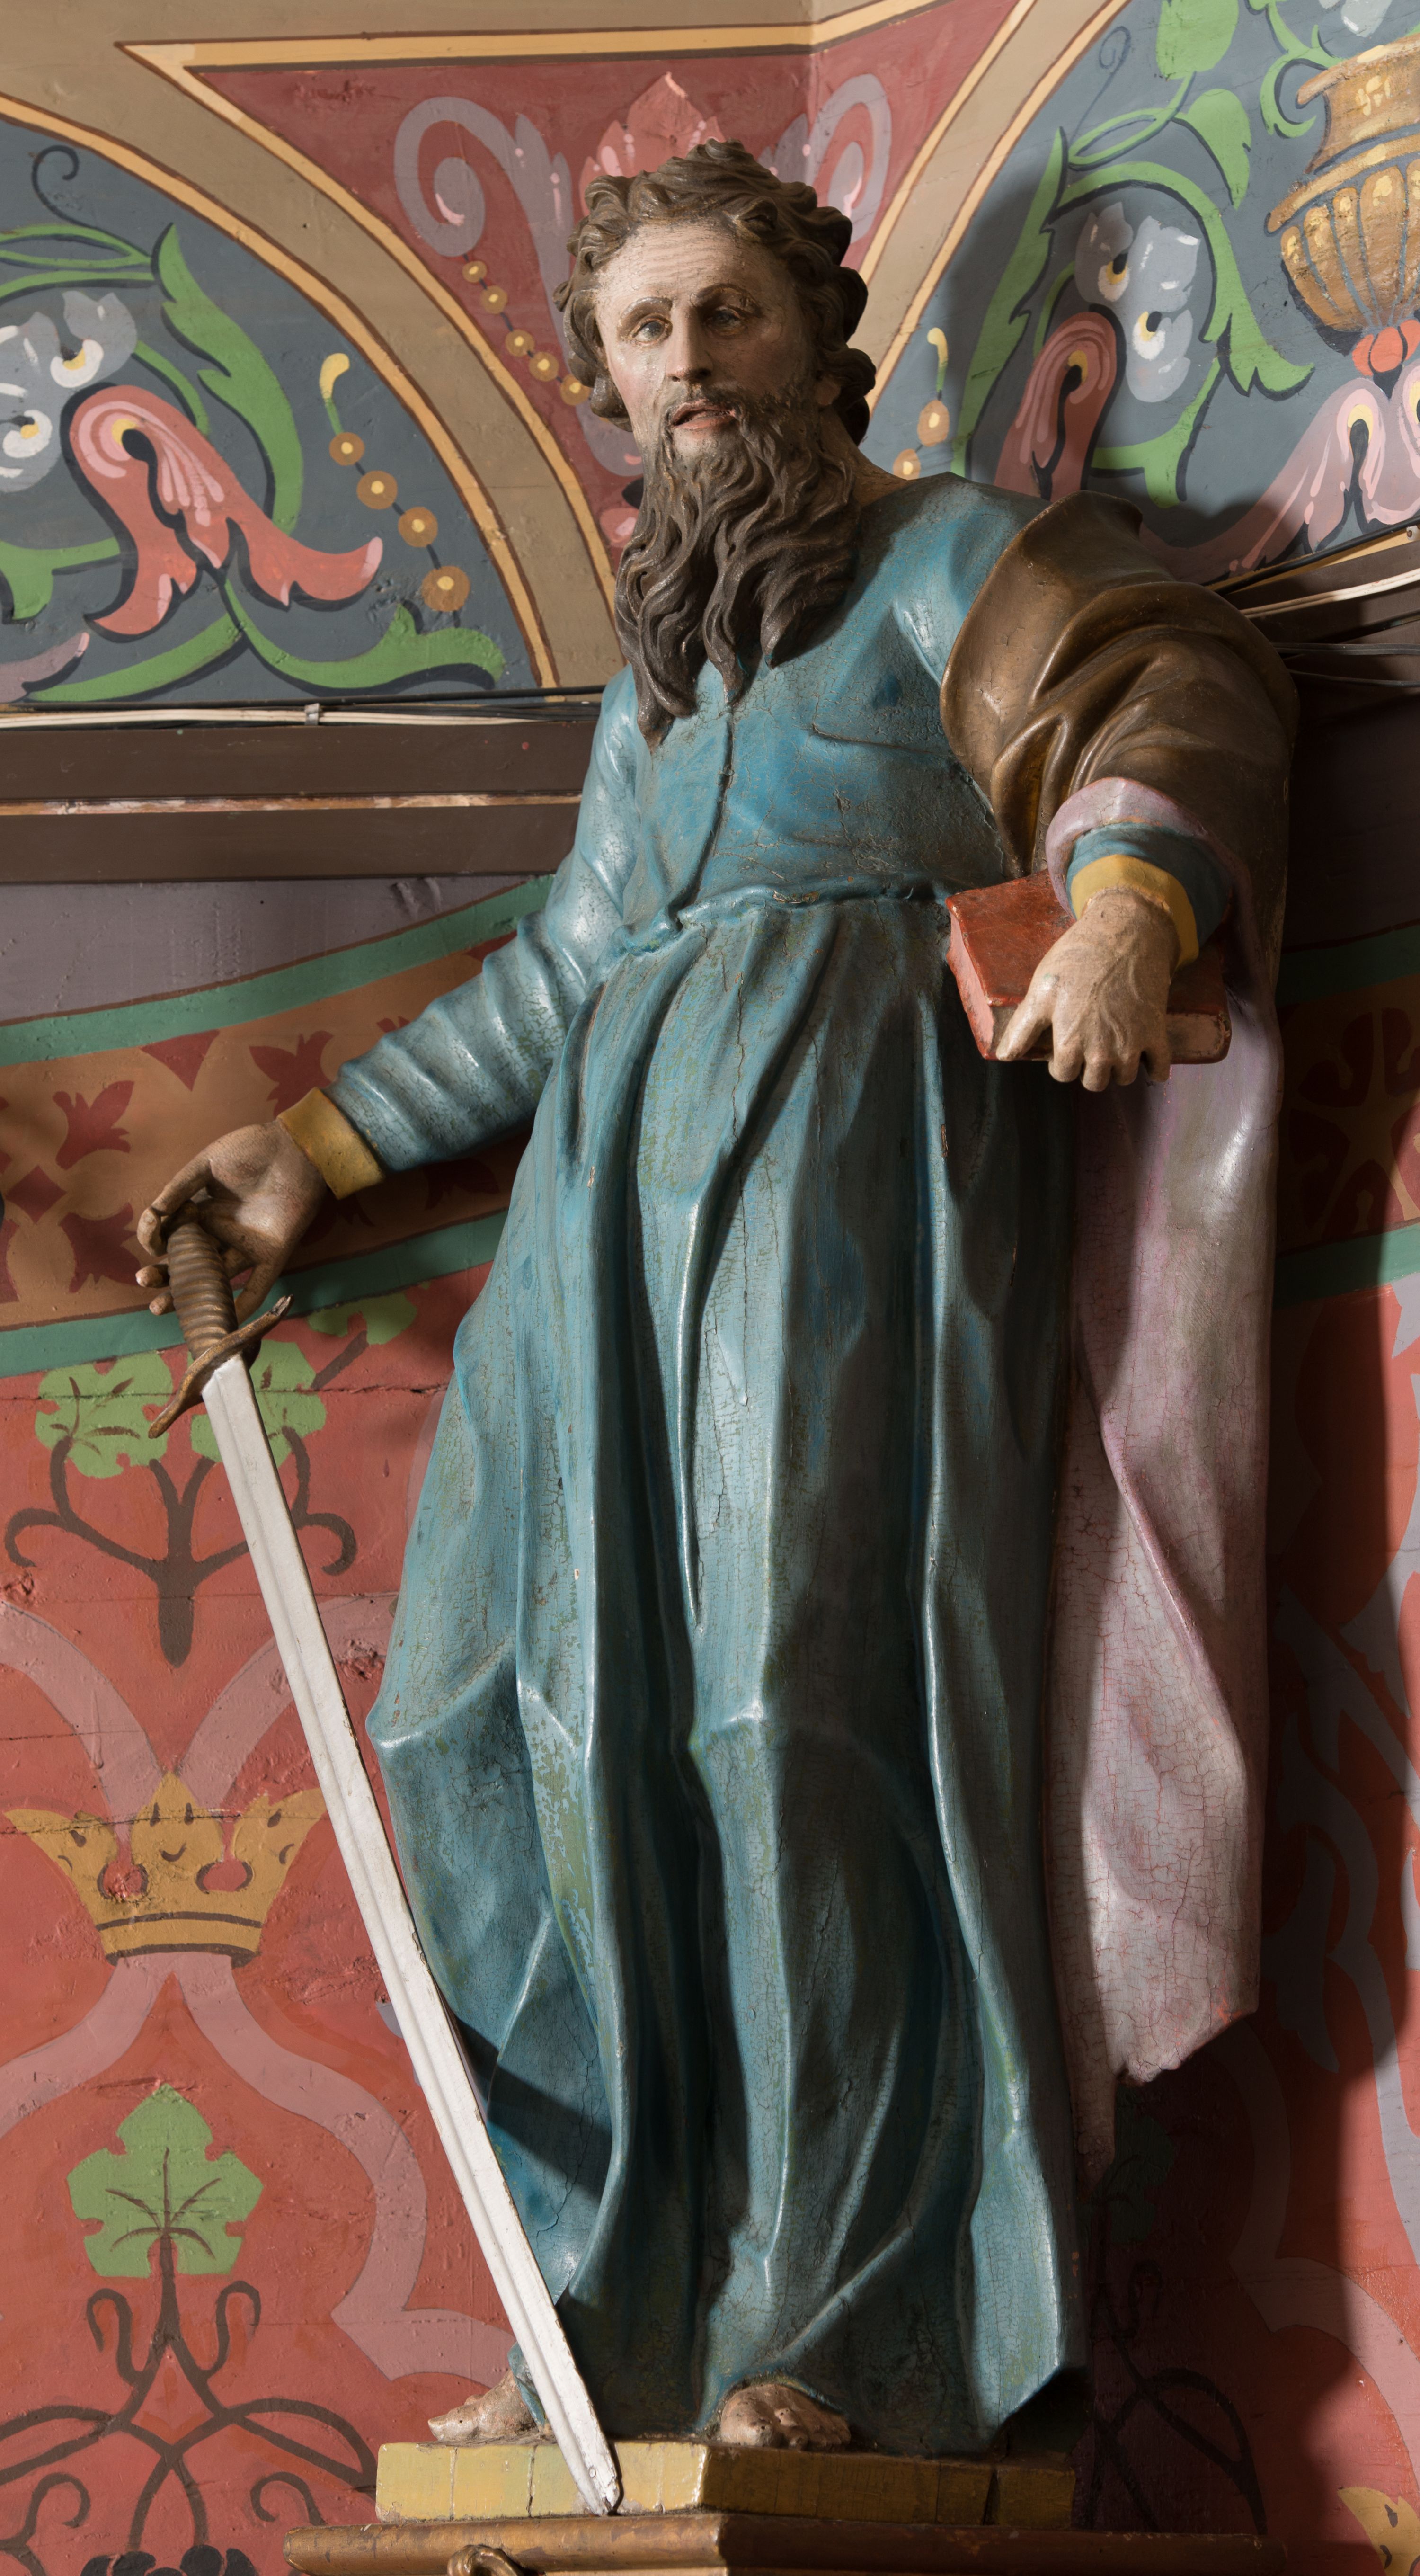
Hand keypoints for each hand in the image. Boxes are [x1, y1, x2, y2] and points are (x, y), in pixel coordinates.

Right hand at [135, 1121, 326, 1320]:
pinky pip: (256, 1288)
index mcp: (204, 1213)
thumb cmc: (251, 1149)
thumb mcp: (206, 1165)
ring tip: (158, 1307)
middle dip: (163, 1276)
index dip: (156, 1240)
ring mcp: (246, 1248)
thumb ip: (178, 1189)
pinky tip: (221, 1321)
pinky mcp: (272, 1257)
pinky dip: (241, 1305)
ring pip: (214, 1280)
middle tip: (144, 1281)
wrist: (295, 1148)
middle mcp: (222, 1234)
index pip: (173, 1236)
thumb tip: (151, 1216)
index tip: (150, 1236)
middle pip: (188, 1263)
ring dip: (189, 1296)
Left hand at [997, 887, 1178, 1088]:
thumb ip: (1022, 1028)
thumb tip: (1005, 1056)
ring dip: (1117, 1067)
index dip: (1061, 1060)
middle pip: (1094, 1082)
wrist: (1126, 934)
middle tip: (1089, 1042)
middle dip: (1088, 1067)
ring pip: (1124, 1077)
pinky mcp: (1156, 1033)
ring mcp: (1131, 1044)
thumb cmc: (1078, 959)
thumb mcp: (1041, 990)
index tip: (1065, 1043)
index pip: (1063, 1074)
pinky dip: (1154, 1068)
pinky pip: (1160, 1068)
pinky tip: (1145, 1056)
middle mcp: (1101, 1051)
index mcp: (1070, 1043)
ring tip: (1112, 1043)